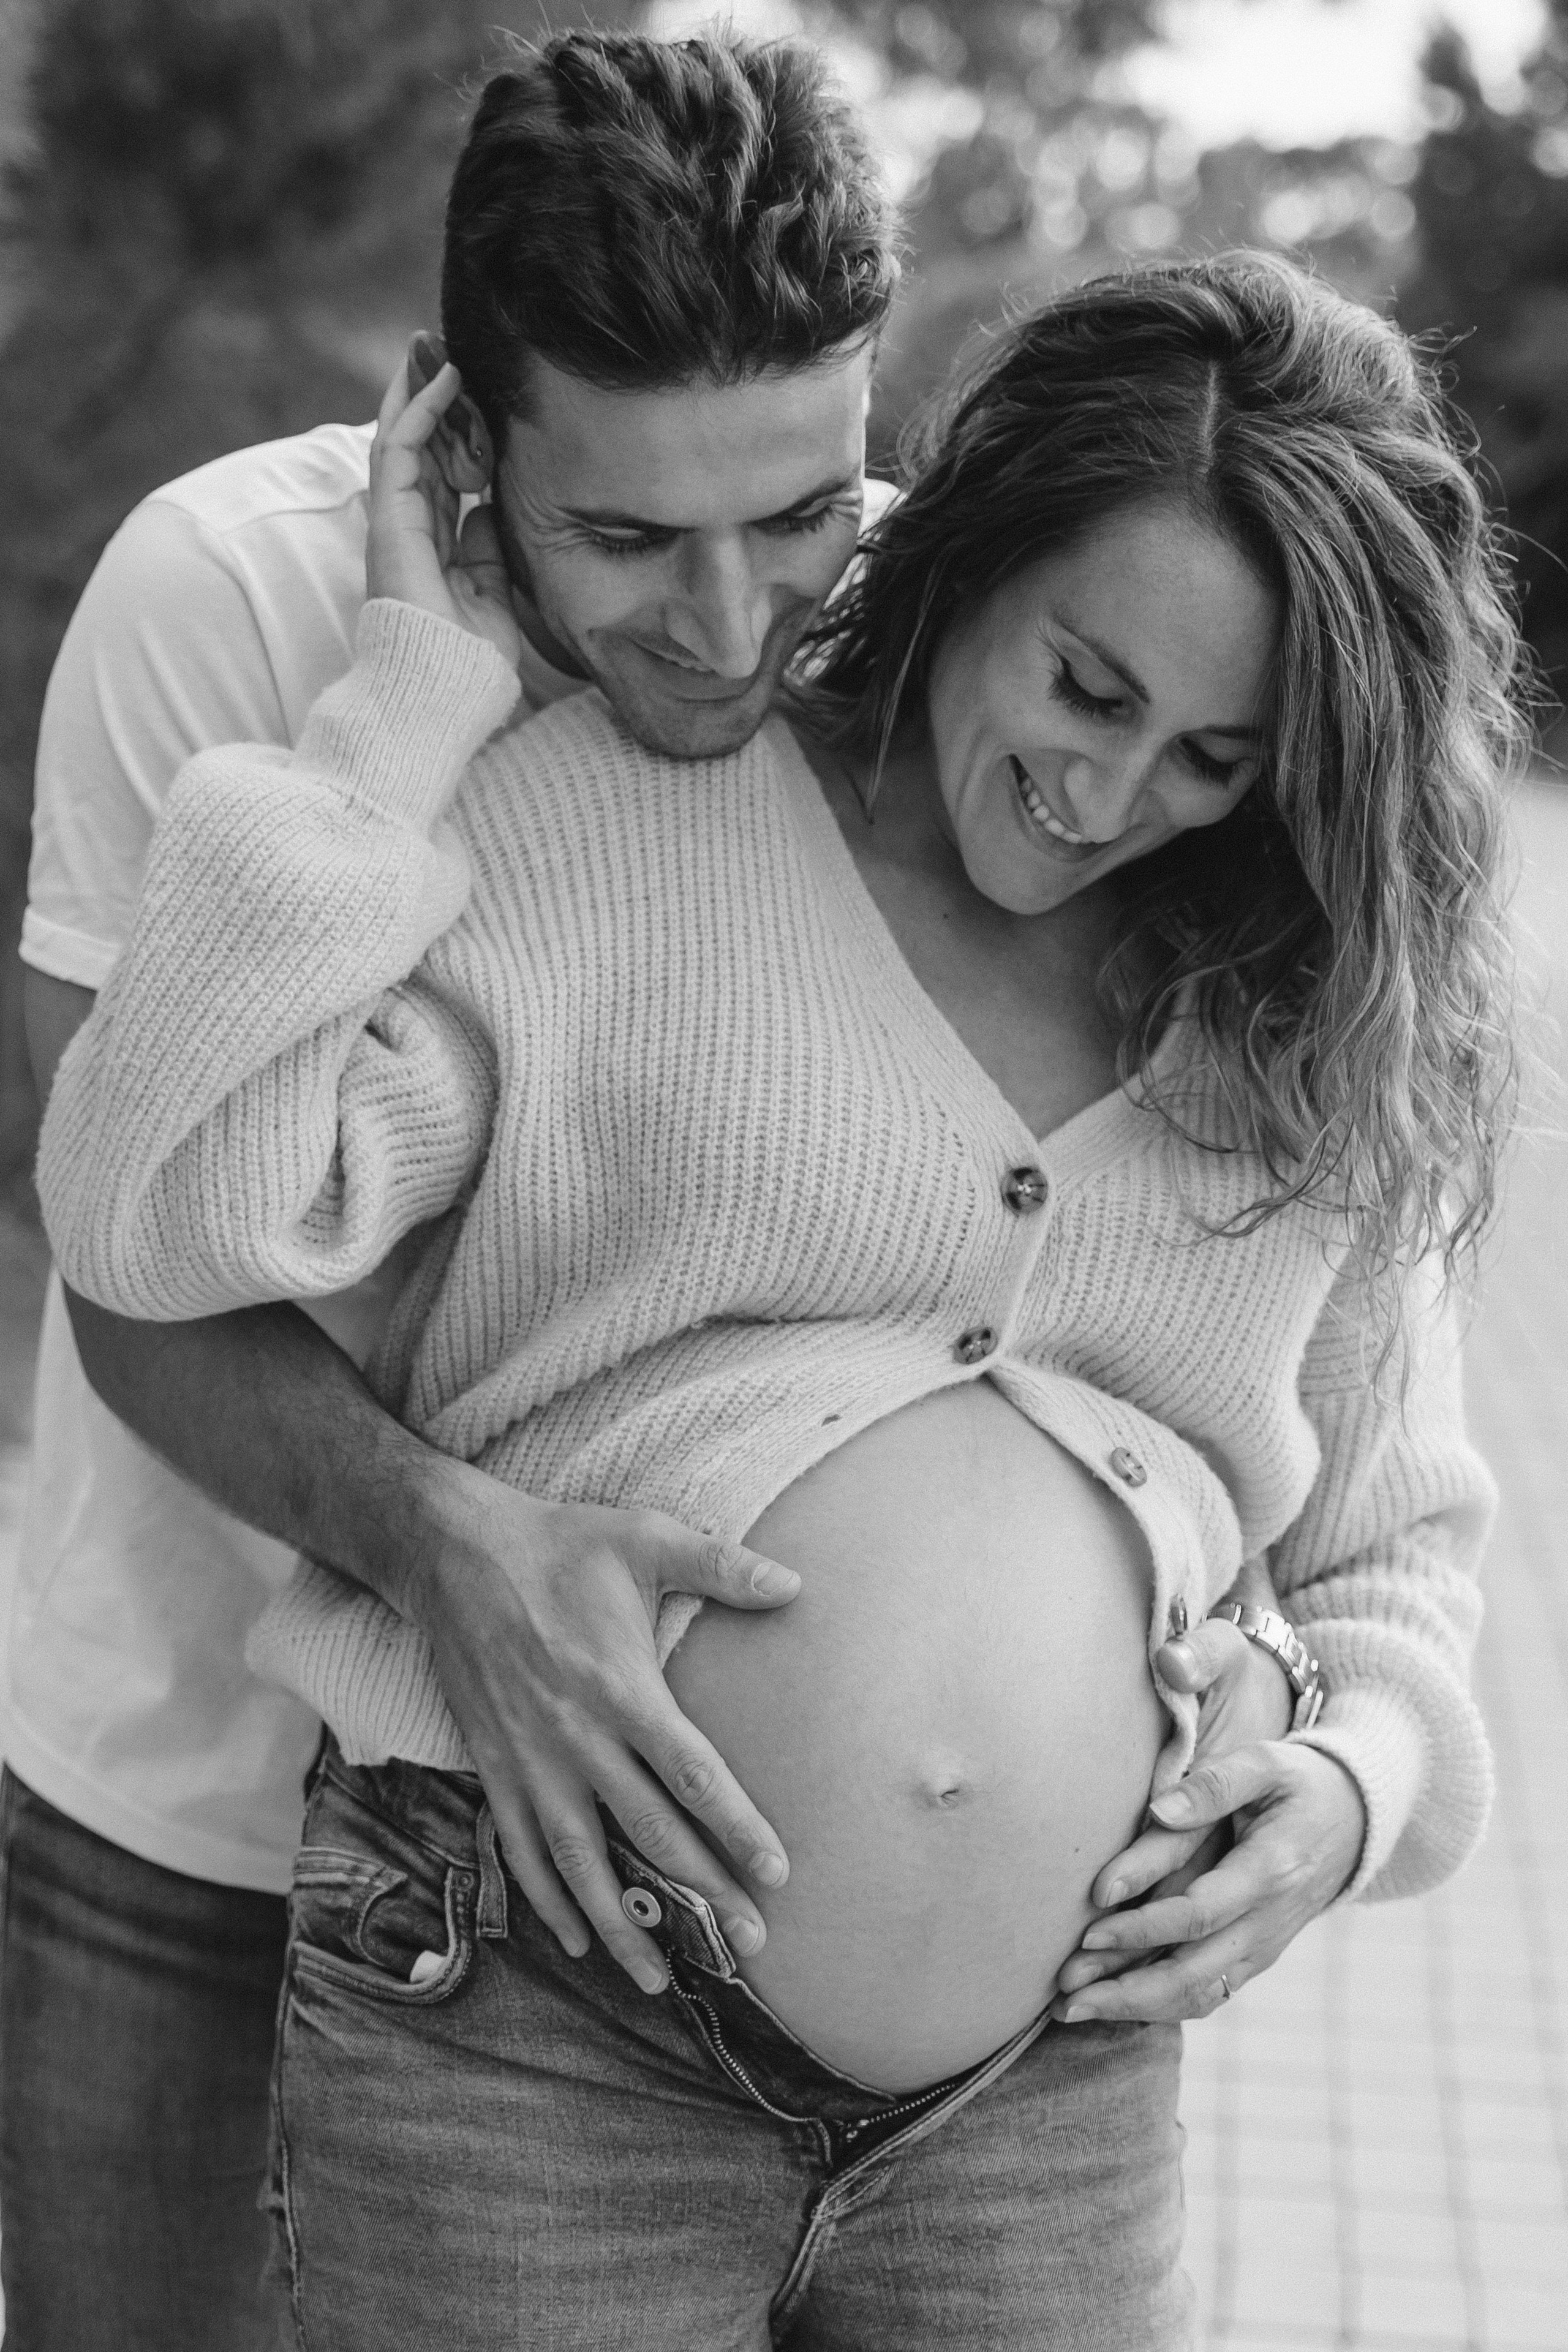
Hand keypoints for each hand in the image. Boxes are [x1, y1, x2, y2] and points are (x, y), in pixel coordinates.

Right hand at [365, 354, 520, 668]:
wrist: (445, 692)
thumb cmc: (468, 661)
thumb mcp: (491, 593)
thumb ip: (486, 549)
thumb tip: (489, 507)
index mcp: (432, 547)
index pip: (441, 475)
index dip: (457, 434)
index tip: (476, 397)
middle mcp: (408, 529)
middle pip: (420, 448)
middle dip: (433, 399)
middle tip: (448, 350)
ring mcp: (394, 523)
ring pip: (403, 438)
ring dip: (420, 391)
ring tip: (438, 345)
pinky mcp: (389, 520)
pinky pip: (400, 450)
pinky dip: (420, 410)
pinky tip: (444, 378)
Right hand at [405, 1466, 798, 1993]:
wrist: (453, 1552)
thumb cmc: (561, 1543)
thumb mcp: (646, 1537)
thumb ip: (723, 1565)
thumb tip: (796, 1583)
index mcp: (622, 1688)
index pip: (691, 1774)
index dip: (737, 1827)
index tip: (777, 1874)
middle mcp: (576, 1737)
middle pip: (648, 1832)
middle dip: (700, 1893)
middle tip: (748, 1944)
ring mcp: (529, 1759)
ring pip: (580, 1861)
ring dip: (621, 1924)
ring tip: (659, 1981)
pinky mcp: (492, 1765)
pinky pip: (521, 1848)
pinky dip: (547, 1899)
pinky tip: (577, 1940)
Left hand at [1057, 1616, 1296, 2003]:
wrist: (1355, 1819)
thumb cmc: (1297, 1781)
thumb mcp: (1264, 1763)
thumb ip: (1212, 1785)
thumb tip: (1157, 1810)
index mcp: (1270, 1872)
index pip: (1196, 1915)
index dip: (1140, 1928)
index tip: (1087, 1930)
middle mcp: (1269, 1922)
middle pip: (1192, 1975)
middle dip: (1124, 1990)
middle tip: (1062, 1997)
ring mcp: (1265, 1947)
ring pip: (1198, 1996)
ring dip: (1134, 2009)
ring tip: (1070, 2012)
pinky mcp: (1258, 1957)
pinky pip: (1209, 1995)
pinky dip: (1161, 2007)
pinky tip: (1114, 2007)